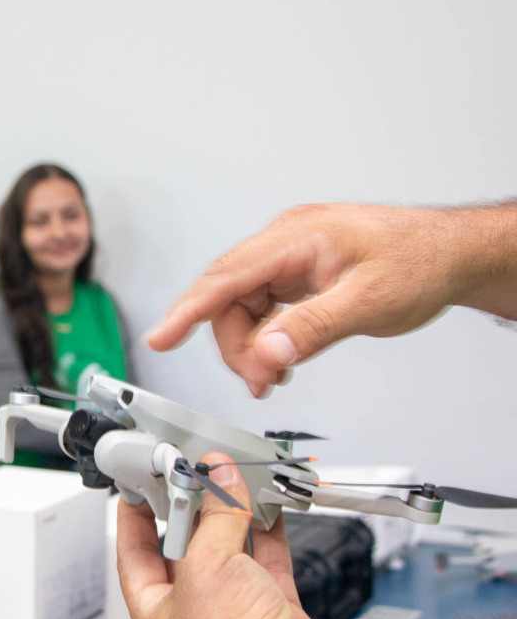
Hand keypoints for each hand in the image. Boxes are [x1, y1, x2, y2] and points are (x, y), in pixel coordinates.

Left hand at [115, 452, 337, 618]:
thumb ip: (214, 516)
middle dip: (191, 515)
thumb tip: (218, 482)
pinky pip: (265, 567)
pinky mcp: (272, 617)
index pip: (134, 559)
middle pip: (185, 554)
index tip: (137, 492)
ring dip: (231, 521)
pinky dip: (266, 537)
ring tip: (231, 486)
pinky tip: (267, 510)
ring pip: (228, 558)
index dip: (133, 522)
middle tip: (193, 480)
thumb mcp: (207, 564)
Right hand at [146, 204, 464, 397]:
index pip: (226, 276)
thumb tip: (267, 351)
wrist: (455, 254)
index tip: (162, 338)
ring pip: (243, 309)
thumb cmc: (423, 262)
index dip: (188, 310)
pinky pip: (263, 308)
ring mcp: (290, 258)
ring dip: (251, 347)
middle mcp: (286, 243)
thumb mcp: (369, 301)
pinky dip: (266, 338)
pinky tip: (280, 358)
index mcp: (297, 238)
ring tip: (274, 375)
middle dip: (238, 346)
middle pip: (230, 300)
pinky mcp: (297, 274)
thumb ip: (313, 327)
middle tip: (261, 380)